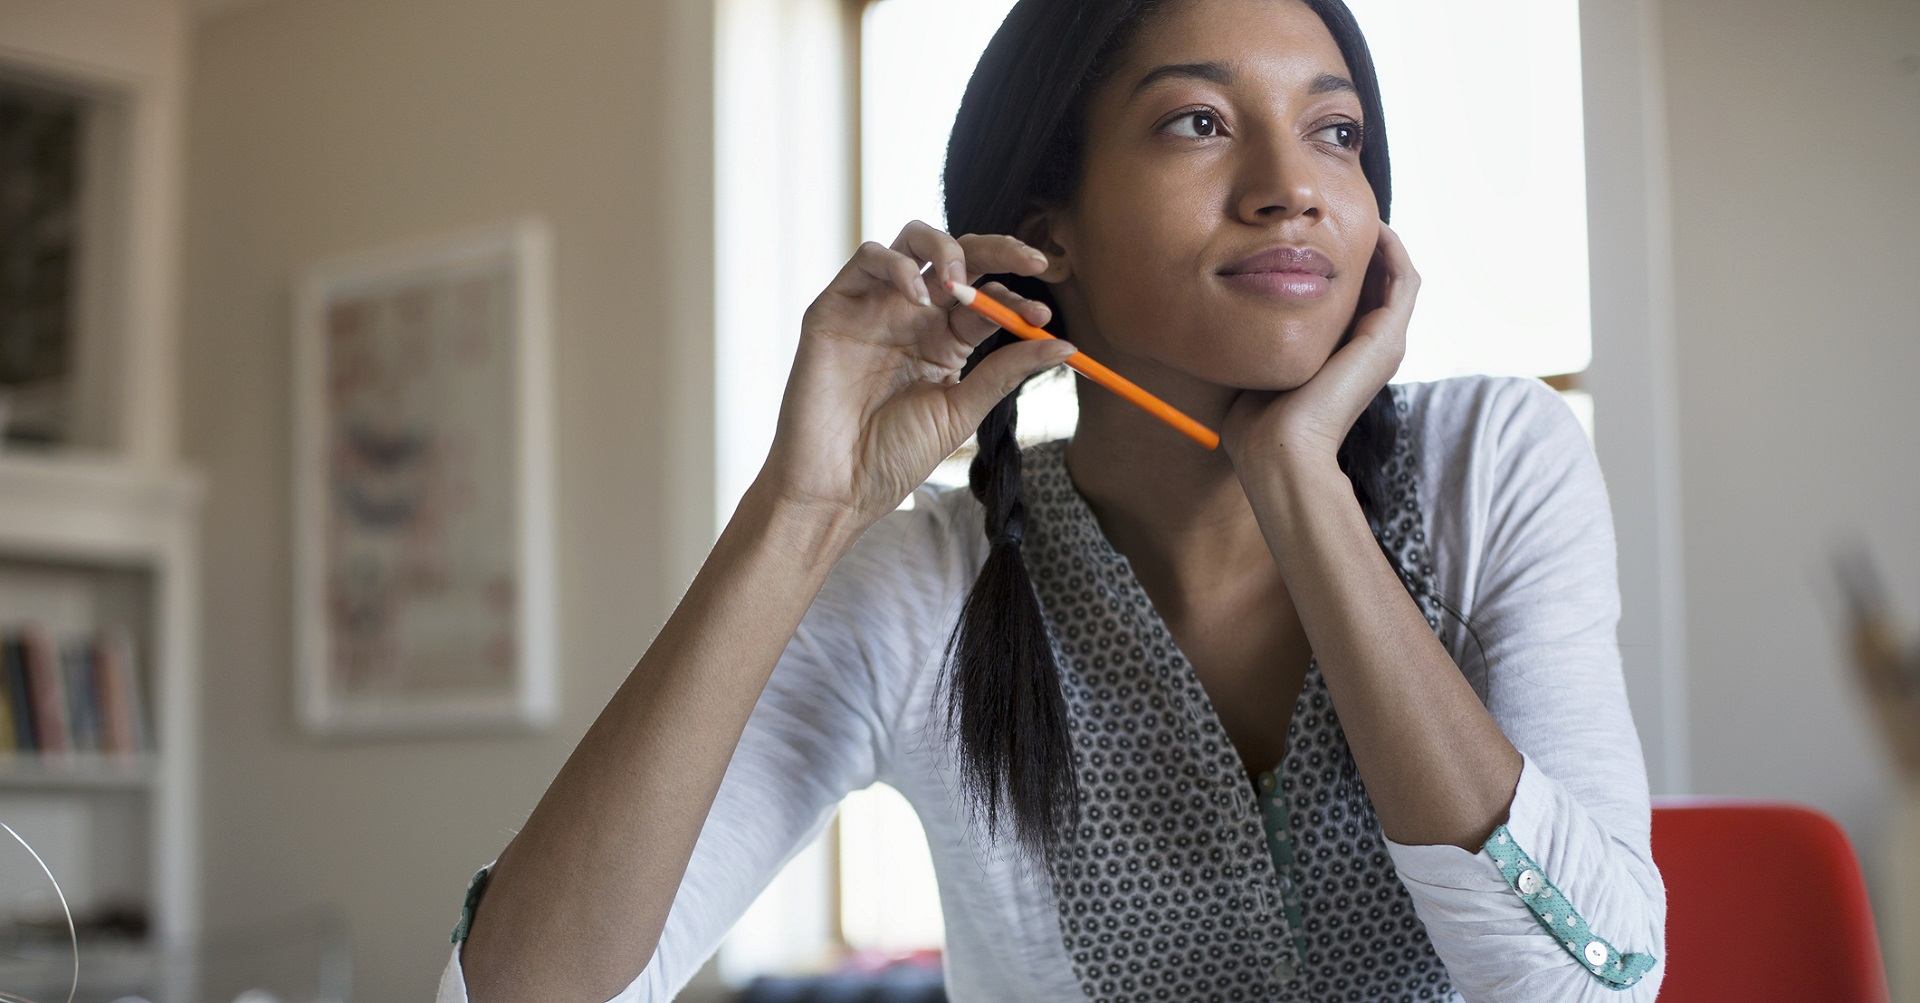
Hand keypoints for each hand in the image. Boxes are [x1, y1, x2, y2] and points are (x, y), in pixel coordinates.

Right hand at [758, 220, 1075, 527]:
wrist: (837, 486)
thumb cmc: (893, 456)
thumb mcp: (961, 411)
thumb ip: (1006, 371)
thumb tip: (1066, 345)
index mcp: (944, 340)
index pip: (988, 300)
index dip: (1017, 299)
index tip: (1043, 312)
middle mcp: (912, 315)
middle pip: (959, 257)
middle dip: (999, 249)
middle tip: (1033, 260)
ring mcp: (874, 306)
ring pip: (913, 241)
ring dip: (948, 247)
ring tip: (961, 280)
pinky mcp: (836, 306)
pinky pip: (869, 259)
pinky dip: (899, 267)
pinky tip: (918, 300)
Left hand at [1220, 219, 1418, 477]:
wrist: (1278, 451)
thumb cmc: (1257, 423)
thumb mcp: (1260, 365)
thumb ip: (1258, 340)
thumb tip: (1227, 315)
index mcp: (1343, 356)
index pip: (1353, 298)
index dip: (1340, 263)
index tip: (1314, 232)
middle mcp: (1371, 349)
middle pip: (1377, 282)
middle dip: (1361, 246)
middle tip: (1336, 213)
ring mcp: (1385, 344)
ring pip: (1396, 276)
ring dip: (1381, 242)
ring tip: (1358, 210)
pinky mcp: (1388, 339)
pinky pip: (1404, 280)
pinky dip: (1393, 250)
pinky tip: (1372, 226)